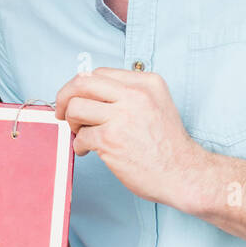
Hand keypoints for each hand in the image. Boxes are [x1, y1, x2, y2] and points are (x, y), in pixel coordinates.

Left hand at [55, 67, 206, 207]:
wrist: (183, 173)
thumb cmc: (168, 145)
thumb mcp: (157, 105)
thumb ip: (129, 94)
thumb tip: (89, 92)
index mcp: (146, 83)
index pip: (100, 73)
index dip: (82, 87)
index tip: (78, 99)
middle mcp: (135, 95)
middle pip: (82, 83)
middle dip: (64, 97)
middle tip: (62, 112)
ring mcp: (122, 116)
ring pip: (75, 107)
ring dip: (72, 123)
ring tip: (82, 134)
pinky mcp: (111, 139)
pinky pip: (80, 136)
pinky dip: (80, 145)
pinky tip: (90, 152)